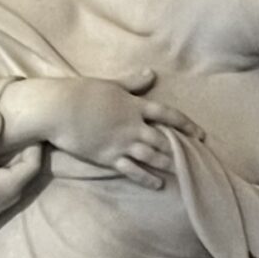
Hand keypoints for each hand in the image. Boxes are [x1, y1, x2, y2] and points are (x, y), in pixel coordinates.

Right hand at [0, 109, 42, 255]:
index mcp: (9, 186)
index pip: (35, 159)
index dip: (33, 139)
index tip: (24, 120)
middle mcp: (10, 195)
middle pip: (27, 164)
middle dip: (23, 143)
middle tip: (13, 121)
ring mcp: (1, 201)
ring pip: (15, 171)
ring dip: (10, 153)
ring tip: (0, 132)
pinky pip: (5, 178)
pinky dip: (1, 163)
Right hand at [37, 70, 201, 188]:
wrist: (58, 109)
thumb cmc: (82, 92)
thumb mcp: (111, 84)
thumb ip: (133, 82)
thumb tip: (152, 73)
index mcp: (134, 105)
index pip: (167, 114)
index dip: (186, 124)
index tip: (199, 133)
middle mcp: (132, 126)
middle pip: (162, 139)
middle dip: (179, 148)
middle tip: (194, 157)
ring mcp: (121, 143)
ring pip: (151, 156)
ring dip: (167, 164)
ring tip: (180, 171)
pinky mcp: (108, 157)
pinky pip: (132, 170)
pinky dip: (147, 178)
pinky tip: (158, 184)